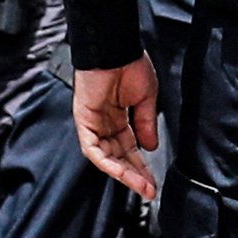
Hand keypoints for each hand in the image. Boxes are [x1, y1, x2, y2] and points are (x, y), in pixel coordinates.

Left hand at [74, 58, 159, 199]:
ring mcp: (94, 123)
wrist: (116, 48)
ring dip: (124, 173)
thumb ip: (147, 124)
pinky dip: (106, 161)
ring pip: (106, 157)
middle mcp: (106, 123)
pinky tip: (120, 171)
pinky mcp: (84, 121)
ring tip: (141, 185)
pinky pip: (93, 149)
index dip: (142, 165)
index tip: (154, 179)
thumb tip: (151, 147)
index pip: (131, 148)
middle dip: (135, 174)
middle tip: (148, 189)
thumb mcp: (147, 98)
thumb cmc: (129, 63)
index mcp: (121, 117)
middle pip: (119, 157)